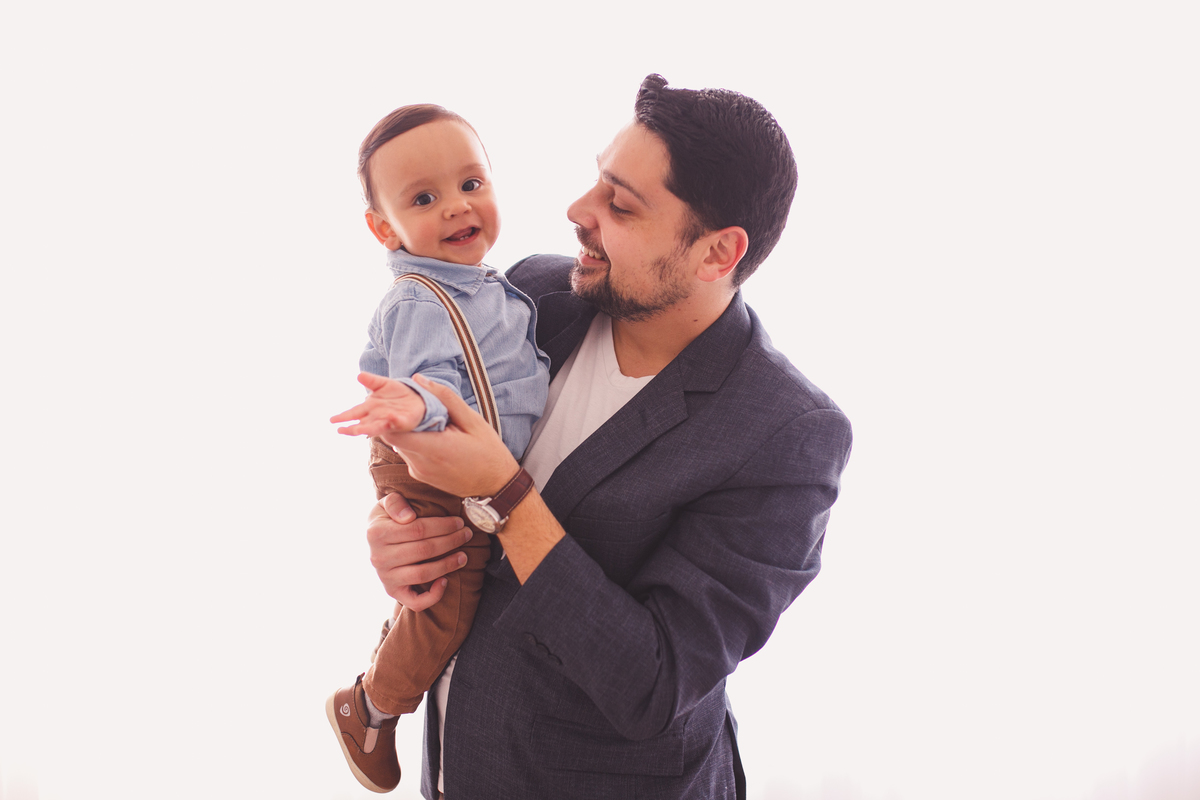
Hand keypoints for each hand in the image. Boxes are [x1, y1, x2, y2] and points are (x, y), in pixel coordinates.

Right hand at [331, 372, 425, 436]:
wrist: (417, 399)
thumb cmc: (397, 393)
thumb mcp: (383, 384)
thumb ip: (372, 381)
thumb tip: (359, 375)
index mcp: (370, 408)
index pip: (354, 413)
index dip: (344, 417)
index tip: (333, 421)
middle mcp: (377, 417)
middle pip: (363, 424)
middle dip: (353, 428)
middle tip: (341, 431)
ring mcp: (390, 420)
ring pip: (377, 427)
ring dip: (368, 428)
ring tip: (359, 430)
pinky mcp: (403, 421)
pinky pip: (397, 422)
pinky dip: (394, 420)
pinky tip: (390, 418)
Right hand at [367, 493, 474, 610]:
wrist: (376, 542)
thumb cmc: (388, 519)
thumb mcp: (386, 503)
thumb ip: (395, 502)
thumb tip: (408, 517)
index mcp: (376, 533)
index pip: (417, 529)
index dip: (442, 526)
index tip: (459, 522)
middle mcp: (379, 557)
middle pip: (423, 550)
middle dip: (450, 541)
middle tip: (467, 535)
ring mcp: (386, 577)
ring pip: (423, 574)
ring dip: (447, 565)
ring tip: (464, 556)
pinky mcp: (393, 592)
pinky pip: (415, 601)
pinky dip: (433, 595)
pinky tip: (446, 581)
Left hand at [386, 374, 518, 496]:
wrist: (496, 484)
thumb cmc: (488, 451)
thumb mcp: (473, 420)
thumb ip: (445, 398)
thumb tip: (418, 379)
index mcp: (433, 448)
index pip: (392, 431)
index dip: (388, 414)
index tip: (397, 399)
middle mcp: (420, 463)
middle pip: (393, 436)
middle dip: (398, 418)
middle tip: (410, 403)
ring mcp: (418, 472)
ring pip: (399, 443)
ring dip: (407, 429)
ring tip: (423, 417)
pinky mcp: (420, 475)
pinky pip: (408, 453)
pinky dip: (413, 440)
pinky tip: (430, 434)